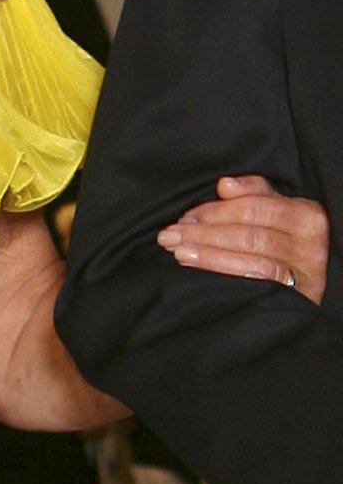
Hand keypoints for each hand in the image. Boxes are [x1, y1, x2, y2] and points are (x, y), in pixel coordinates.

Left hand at [157, 174, 327, 301]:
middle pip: (250, 235)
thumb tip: (224, 185)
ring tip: (179, 252)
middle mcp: (311, 244)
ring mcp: (306, 274)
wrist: (301, 285)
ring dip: (209, 255)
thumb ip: (251, 194)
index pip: (255, 206)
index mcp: (306, 215)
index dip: (216, 210)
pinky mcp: (296, 298)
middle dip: (205, 233)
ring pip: (254, 261)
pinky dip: (225, 272)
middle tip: (171, 236)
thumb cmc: (280, 241)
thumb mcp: (271, 212)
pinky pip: (259, 283)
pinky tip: (200, 268)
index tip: (186, 217)